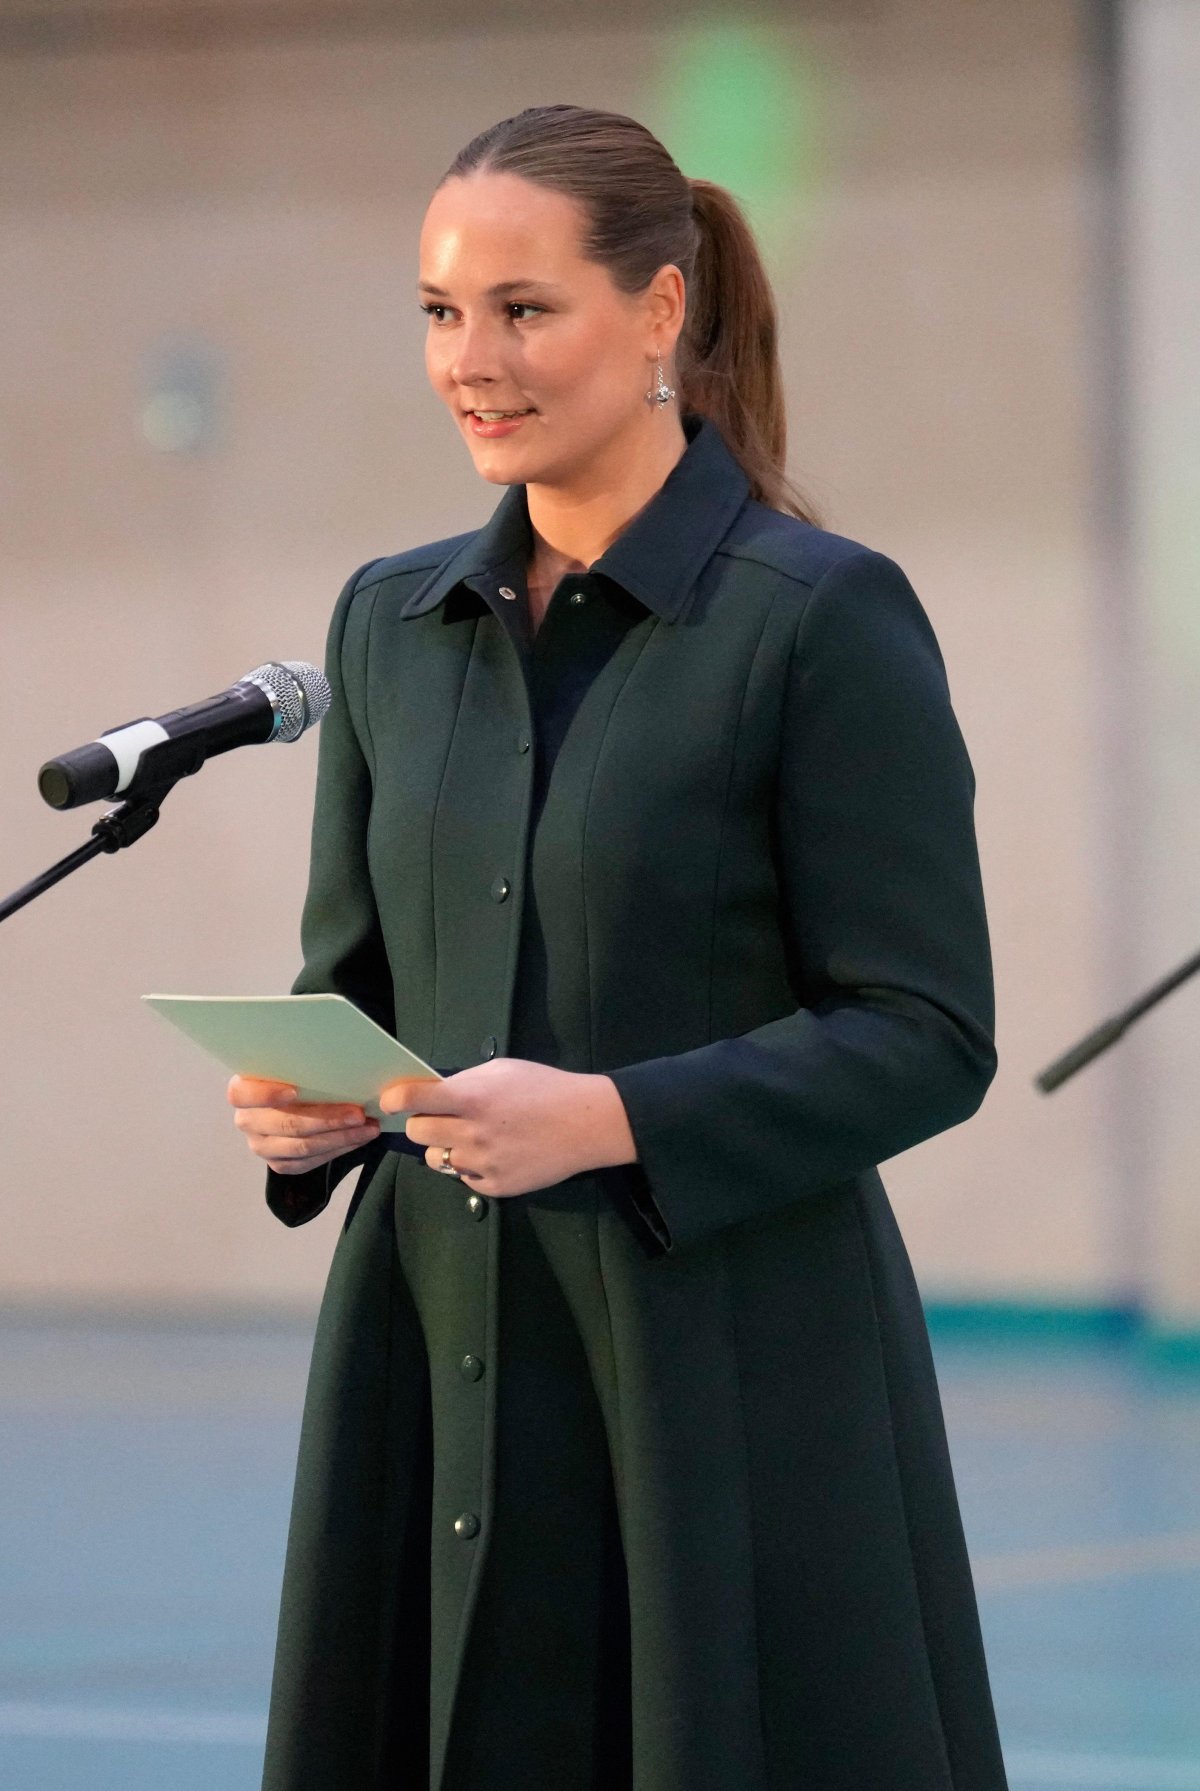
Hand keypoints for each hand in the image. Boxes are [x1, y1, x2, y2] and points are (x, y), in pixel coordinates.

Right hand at [227, 1075, 379, 1176]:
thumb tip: (336, 1058)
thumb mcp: (293, 1064)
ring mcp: (262, 1145)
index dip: (266, 1094)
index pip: (241, 1094)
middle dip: (327, 1119)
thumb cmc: (299, 1075)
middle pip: (285, 1124)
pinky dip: (338, 1149)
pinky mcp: (279, 1163)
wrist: (298, 1101)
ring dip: (340, 1137)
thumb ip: (301, 1063)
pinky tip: (358, 1138)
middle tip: (358, 1113)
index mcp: (242, 1090)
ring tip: (368, 1127)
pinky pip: (310, 1161)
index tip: (295, 1090)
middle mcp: (247, 1120)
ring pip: (301, 1147)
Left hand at [380, 1058, 637, 1197]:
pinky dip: (470, 1166)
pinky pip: (463, 1178)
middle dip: (423, 1122)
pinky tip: (494, 1152)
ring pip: (436, 1160)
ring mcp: (482, 1163)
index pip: (412, 1100)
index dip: (394, 1100)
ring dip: (445, 1147)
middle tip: (441, 1117)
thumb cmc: (545, 1088)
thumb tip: (433, 1093)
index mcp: (471, 1098)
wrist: (586, 1123)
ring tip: (470, 1137)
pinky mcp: (495, 1186)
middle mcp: (471, 1133)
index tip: (389, 1102)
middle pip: (417, 1133)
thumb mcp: (502, 1070)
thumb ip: (464, 1082)